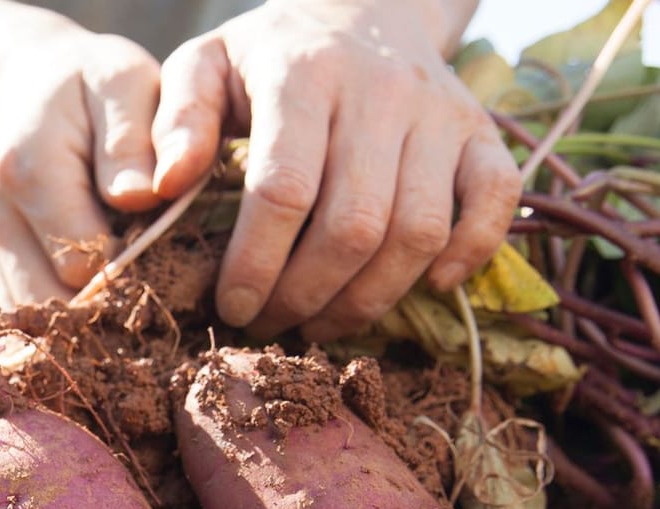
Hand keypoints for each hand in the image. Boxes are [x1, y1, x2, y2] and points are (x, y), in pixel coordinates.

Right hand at [0, 28, 168, 306]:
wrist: (32, 86)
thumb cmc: (92, 84)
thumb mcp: (123, 83)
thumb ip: (132, 139)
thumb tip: (142, 197)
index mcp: (29, 171)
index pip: (84, 260)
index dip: (137, 269)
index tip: (173, 253)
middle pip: (57, 303)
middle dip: (113, 307)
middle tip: (162, 287)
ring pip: (39, 323)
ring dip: (90, 323)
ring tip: (136, 298)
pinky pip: (30, 318)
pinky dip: (70, 322)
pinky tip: (107, 299)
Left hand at [154, 0, 518, 339]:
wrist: (360, 8)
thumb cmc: (267, 57)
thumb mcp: (203, 66)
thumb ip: (175, 122)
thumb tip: (162, 186)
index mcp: (303, 75)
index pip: (284, 189)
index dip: (256, 263)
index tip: (231, 306)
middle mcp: (381, 92)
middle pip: (353, 224)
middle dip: (306, 294)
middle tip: (270, 325)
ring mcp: (441, 113)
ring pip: (419, 230)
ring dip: (369, 297)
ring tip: (321, 322)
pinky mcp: (482, 132)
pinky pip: (497, 202)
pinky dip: (470, 253)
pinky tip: (428, 287)